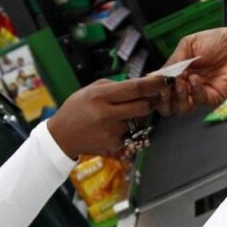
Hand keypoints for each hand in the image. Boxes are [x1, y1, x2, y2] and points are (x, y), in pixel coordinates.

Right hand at [47, 75, 170, 157]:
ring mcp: (111, 132)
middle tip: (151, 97)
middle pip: (144, 107)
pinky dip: (129, 129)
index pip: (135, 89)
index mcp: (100, 96)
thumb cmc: (77, 108)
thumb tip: (142, 84)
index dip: (154, 84)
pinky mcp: (114, 146)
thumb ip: (116, 86)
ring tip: (125, 112)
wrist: (62, 136)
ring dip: (139, 115)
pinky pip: (132, 134)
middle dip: (152, 101)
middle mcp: (107, 115)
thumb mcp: (92, 89)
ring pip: (140, 121)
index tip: (164, 80)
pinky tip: (115, 126)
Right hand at [156, 25, 226, 115]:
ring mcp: (198, 93)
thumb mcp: (189, 44)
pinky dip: (193, 91)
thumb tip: (155, 76)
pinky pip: (198, 102)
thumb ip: (173, 61)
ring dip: (177, 97)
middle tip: (163, 89)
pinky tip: (195, 79)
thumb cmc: (218, 41)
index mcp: (178, 72)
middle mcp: (186, 85)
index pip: (159, 87)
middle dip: (162, 100)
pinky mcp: (212, 97)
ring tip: (180, 82)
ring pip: (180, 109)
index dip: (153, 89)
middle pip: (167, 105)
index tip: (150, 84)